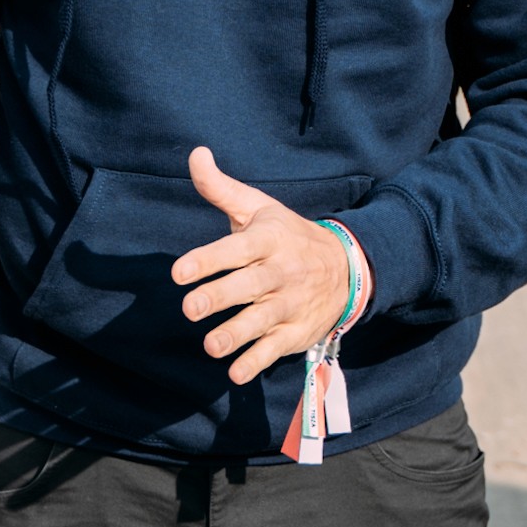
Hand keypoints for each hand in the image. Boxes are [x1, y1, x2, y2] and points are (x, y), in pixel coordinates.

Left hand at [170, 146, 351, 384]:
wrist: (348, 266)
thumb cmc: (287, 235)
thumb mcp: (259, 208)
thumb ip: (220, 188)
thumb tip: (195, 154)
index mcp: (269, 239)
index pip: (237, 249)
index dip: (207, 259)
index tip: (178, 272)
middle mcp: (281, 272)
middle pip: (249, 286)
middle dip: (220, 297)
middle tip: (190, 308)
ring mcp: (290, 304)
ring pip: (262, 321)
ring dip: (236, 334)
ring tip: (211, 346)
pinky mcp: (296, 332)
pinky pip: (275, 349)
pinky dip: (257, 362)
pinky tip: (236, 372)